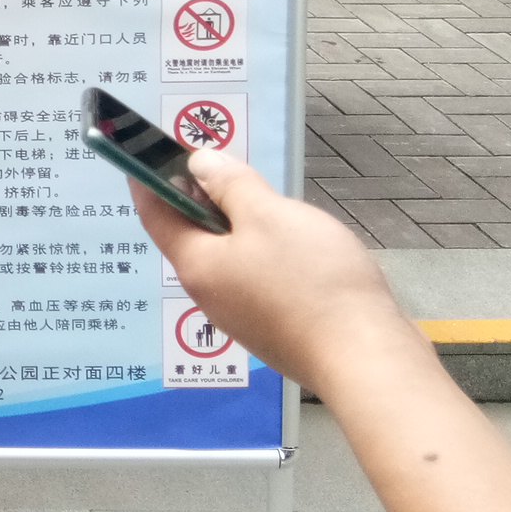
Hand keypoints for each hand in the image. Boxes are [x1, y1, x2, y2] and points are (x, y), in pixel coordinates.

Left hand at [129, 150, 427, 395]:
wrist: (365, 358)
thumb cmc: (312, 280)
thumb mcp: (268, 215)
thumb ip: (230, 186)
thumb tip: (198, 165)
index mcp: (196, 265)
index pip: (155, 215)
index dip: (147, 181)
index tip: (145, 154)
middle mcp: (209, 294)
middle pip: (191, 237)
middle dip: (198, 199)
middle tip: (216, 166)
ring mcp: (242, 316)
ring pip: (226, 258)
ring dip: (233, 226)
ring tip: (258, 198)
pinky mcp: (274, 328)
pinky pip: (254, 278)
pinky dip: (259, 252)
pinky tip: (290, 242)